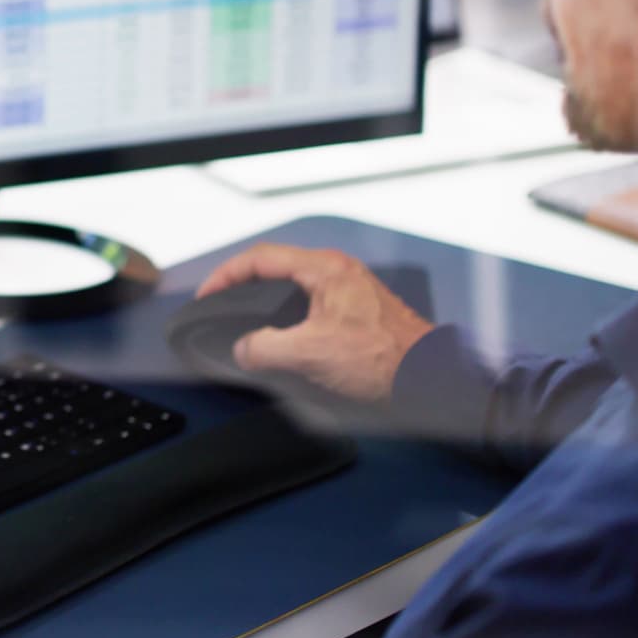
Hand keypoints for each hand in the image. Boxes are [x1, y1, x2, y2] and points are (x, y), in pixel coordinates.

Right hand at [195, 245, 435, 401]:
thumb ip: (265, 348)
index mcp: (325, 269)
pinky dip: (288, 314)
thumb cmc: (385, 359)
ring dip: (267, 300)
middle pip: (277, 267)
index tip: (208, 293)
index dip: (226, 275)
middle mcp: (339, 272)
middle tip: (222, 299)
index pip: (261, 258)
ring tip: (247, 317)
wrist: (428, 378)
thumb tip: (245, 349)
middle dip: (244, 283)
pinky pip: (310, 303)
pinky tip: (284, 335)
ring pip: (294, 286)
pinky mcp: (357, 311)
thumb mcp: (310, 354)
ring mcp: (350, 290)